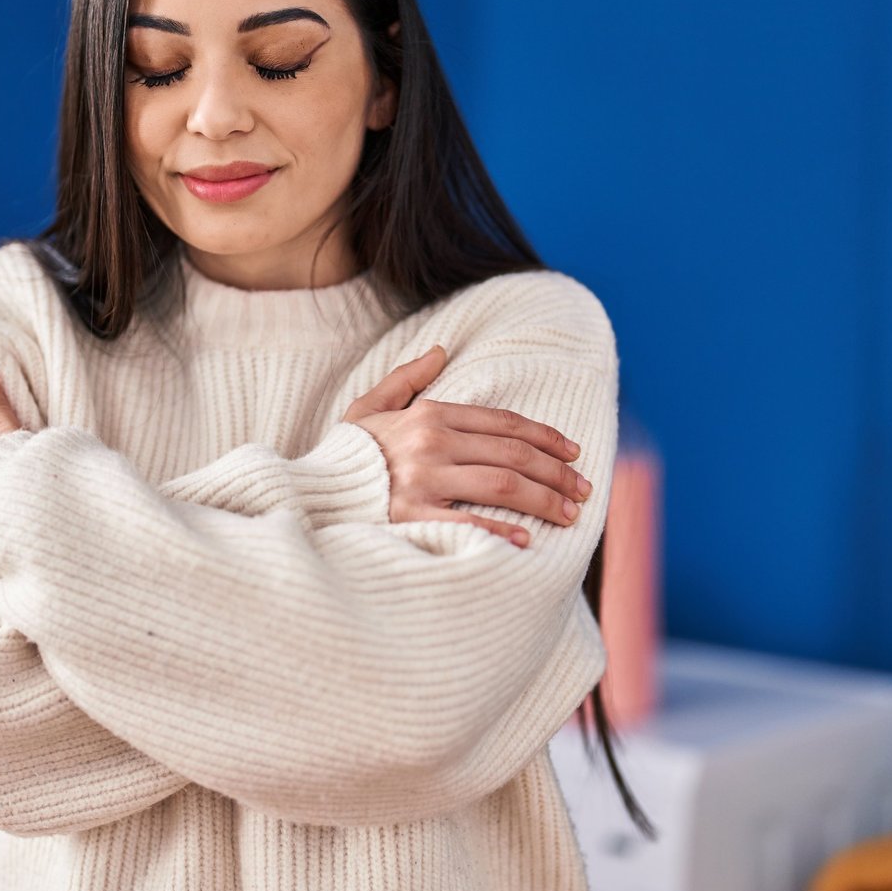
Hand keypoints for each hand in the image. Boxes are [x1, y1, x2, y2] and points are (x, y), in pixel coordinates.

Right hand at [343, 345, 591, 547]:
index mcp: (428, 415)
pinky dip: (502, 531)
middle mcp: (431, 443)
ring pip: (504, 485)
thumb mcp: (370, 407)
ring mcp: (422, 480)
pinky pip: (468, 523)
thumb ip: (408, 378)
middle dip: (557, 472)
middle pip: (513, 455)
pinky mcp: (411, 516)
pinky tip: (526, 540)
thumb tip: (442, 350)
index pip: (504, 423)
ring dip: (545, 499)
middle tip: (584, 489)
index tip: (573, 453)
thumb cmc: (344, 455)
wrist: (307, 493)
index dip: (545, 437)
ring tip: (569, 515)